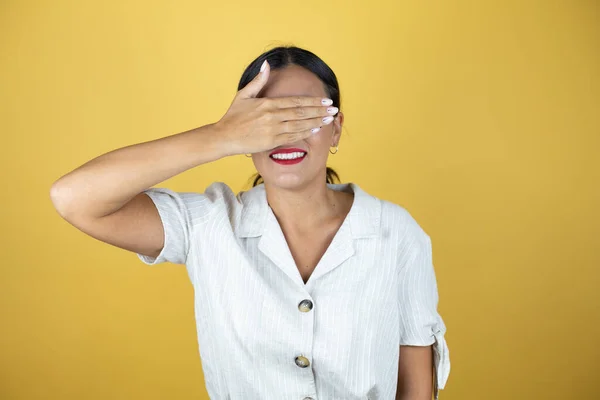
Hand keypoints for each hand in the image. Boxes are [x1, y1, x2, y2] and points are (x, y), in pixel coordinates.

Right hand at [214, 60, 337, 155]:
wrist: (223, 137)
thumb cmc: (233, 116)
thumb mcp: (243, 95)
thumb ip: (258, 81)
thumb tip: (266, 64)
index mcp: (267, 103)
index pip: (296, 101)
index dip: (313, 101)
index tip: (326, 101)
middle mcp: (272, 116)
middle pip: (301, 112)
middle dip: (319, 111)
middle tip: (334, 110)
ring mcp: (272, 130)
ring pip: (299, 125)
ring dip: (316, 121)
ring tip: (329, 119)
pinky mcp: (271, 142)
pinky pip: (292, 137)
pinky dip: (305, 133)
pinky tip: (315, 129)